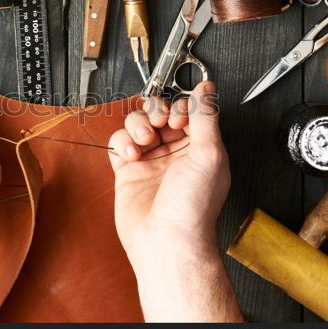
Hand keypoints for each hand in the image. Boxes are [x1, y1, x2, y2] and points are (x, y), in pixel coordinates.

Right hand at [109, 81, 229, 265]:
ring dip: (137, 124)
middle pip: (159, 112)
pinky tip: (131, 153)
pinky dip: (121, 142)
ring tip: (144, 140)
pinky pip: (119, 142)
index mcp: (200, 147)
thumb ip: (206, 116)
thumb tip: (207, 88)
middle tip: (159, 123)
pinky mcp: (128, 170)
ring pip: (137, 123)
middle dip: (156, 111)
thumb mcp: (209, 153)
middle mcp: (175, 152)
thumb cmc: (192, 207)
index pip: (187, 111)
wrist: (166, 240)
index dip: (180, 107)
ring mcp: (151, 160)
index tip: (179, 116)